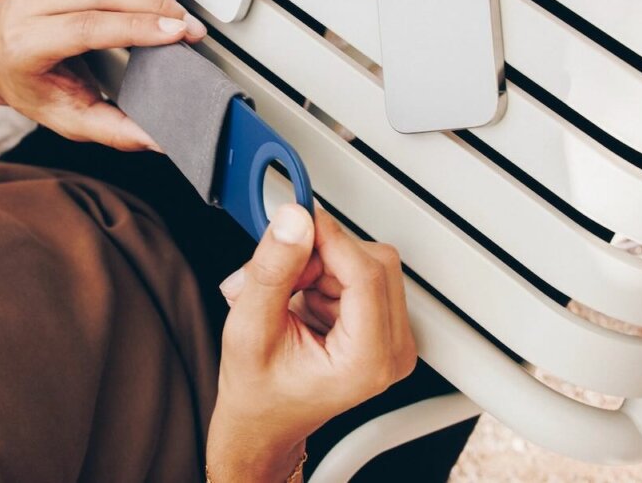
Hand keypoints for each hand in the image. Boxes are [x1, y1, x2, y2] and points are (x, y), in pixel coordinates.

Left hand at [0, 0, 205, 150]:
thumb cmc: (27, 83)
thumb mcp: (66, 118)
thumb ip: (113, 130)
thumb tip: (156, 138)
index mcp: (27, 43)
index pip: (87, 25)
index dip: (136, 26)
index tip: (175, 32)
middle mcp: (33, 2)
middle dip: (154, 3)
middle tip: (186, 25)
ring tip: (176, 1)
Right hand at [206, 206, 416, 481]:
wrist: (263, 421)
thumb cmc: (257, 392)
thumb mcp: (250, 328)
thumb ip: (272, 271)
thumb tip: (293, 221)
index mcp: (367, 362)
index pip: (366, 274)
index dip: (329, 238)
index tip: (295, 219)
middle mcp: (392, 351)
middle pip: (372, 264)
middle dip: (321, 256)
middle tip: (280, 278)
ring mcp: (392, 339)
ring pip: (366, 263)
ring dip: (320, 265)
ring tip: (284, 297)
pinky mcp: (383, 325)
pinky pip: (362, 274)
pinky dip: (325, 275)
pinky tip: (299, 300)